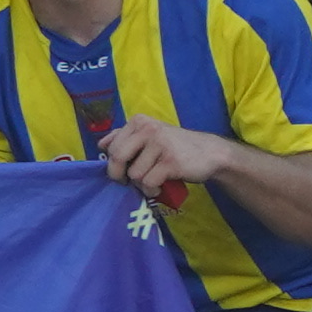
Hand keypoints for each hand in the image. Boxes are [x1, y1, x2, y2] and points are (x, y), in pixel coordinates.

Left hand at [92, 116, 212, 203]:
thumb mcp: (150, 135)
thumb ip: (125, 137)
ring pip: (134, 174)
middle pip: (117, 158)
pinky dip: (153, 190)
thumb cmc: (176, 146)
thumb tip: (101, 144)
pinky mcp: (170, 161)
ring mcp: (160, 144)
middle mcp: (148, 129)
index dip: (113, 163)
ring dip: (142, 184)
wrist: (209, 153)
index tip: (124, 170)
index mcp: (139, 122)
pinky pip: (149, 182)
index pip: (111, 146)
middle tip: (129, 182)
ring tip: (153, 182)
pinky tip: (161, 187)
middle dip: (119, 176)